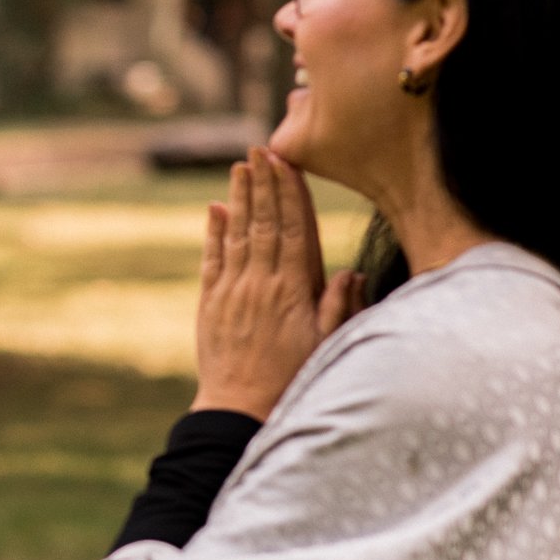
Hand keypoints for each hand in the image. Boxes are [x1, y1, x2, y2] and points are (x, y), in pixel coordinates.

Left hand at [192, 148, 361, 420]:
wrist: (240, 411)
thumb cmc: (294, 380)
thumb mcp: (328, 346)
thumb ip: (339, 306)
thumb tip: (349, 269)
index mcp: (294, 291)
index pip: (295, 230)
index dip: (291, 194)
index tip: (286, 163)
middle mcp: (261, 284)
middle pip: (264, 223)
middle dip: (264, 184)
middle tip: (261, 149)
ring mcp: (232, 292)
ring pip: (237, 235)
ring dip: (240, 199)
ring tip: (240, 166)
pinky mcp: (210, 304)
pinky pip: (212, 260)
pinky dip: (213, 232)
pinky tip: (215, 209)